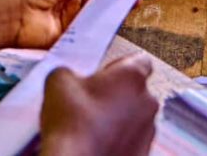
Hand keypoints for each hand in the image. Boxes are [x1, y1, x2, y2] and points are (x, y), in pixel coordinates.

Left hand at [8, 0, 127, 48]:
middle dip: (118, 2)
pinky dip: (100, 34)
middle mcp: (72, 0)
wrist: (14, 13)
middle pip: (101, 2)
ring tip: (127, 13)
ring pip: (98, 19)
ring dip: (111, 17)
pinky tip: (112, 30)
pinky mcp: (70, 38)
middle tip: (136, 2)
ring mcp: (71, 21)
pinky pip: (89, 36)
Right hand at [40, 55, 157, 155]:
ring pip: (134, 119)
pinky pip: (130, 142)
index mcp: (132, 77)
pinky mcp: (142, 155)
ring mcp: (147, 133)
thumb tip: (69, 78)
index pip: (139, 60)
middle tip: (90, 102)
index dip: (118, 66)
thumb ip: (71, 72)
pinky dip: (117, 142)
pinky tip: (95, 144)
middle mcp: (147, 103)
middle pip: (135, 91)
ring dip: (117, 121)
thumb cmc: (74, 126)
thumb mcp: (59, 81)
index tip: (103, 74)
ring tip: (89, 128)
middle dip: (115, 95)